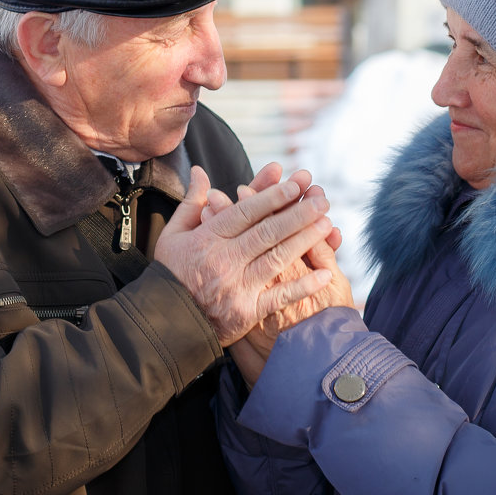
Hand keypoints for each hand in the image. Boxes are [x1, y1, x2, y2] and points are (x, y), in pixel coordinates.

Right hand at [155, 165, 333, 345]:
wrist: (166, 323)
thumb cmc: (171, 274)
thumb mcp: (173, 235)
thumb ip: (191, 202)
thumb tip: (200, 171)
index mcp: (208, 238)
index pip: (245, 212)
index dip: (271, 197)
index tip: (294, 184)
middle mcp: (224, 259)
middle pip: (267, 232)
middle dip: (297, 214)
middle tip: (322, 199)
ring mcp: (237, 286)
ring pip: (277, 258)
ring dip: (305, 241)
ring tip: (329, 225)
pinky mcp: (247, 312)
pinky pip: (279, 297)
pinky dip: (303, 286)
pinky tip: (326, 274)